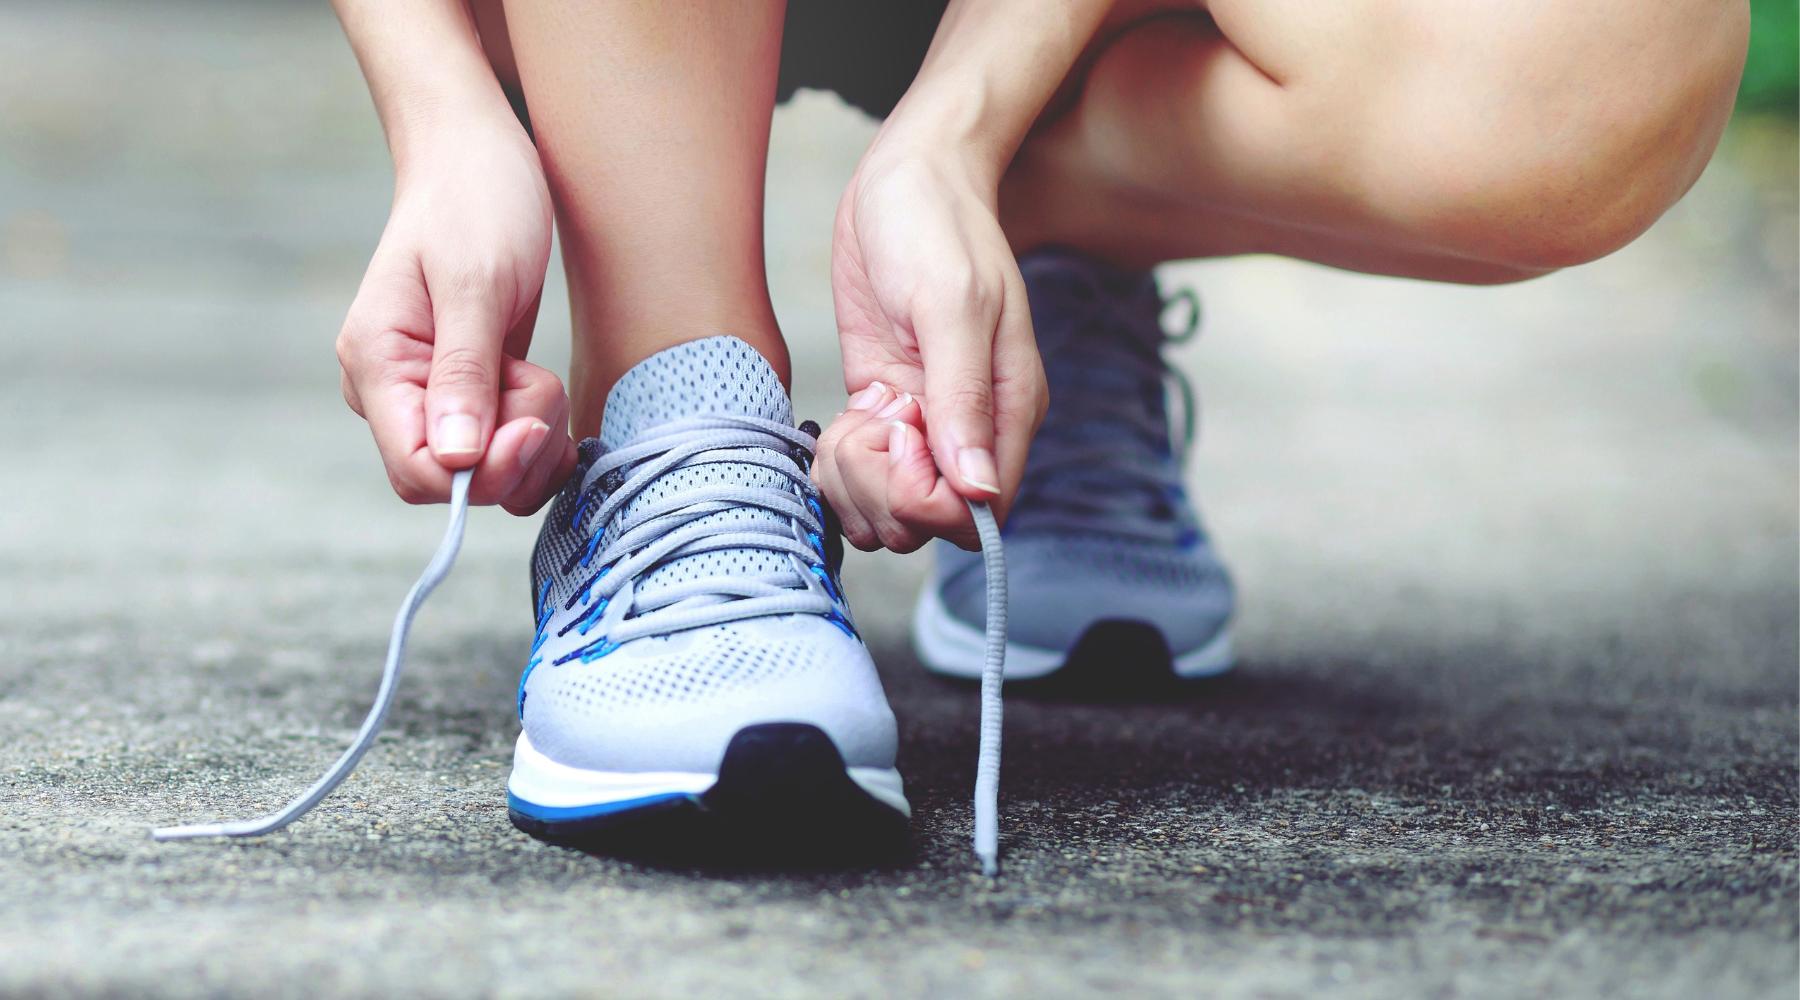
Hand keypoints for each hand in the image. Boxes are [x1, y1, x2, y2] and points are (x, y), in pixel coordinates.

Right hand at [334, 122, 574, 512]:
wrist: (479, 159)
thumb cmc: (476, 202)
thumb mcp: (476, 282)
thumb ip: (464, 372)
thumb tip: (457, 460)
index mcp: (376, 365)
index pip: (417, 472)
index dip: (482, 473)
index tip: (531, 424)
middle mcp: (395, 392)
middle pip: (456, 482)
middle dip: (515, 452)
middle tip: (541, 383)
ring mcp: (430, 397)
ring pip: (488, 475)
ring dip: (533, 442)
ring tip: (540, 375)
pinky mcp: (469, 396)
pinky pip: (504, 454)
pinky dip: (538, 438)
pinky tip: (546, 394)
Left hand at [815, 143, 1046, 551]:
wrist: (907, 177)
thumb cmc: (937, 225)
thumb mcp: (950, 303)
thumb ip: (962, 397)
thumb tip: (975, 489)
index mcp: (1008, 411)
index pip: (977, 514)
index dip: (925, 497)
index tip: (900, 431)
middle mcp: (971, 430)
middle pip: (926, 524)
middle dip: (880, 488)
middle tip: (872, 418)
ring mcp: (924, 426)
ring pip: (887, 511)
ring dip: (853, 478)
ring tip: (857, 414)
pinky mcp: (884, 412)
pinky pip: (860, 477)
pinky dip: (839, 462)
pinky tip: (846, 414)